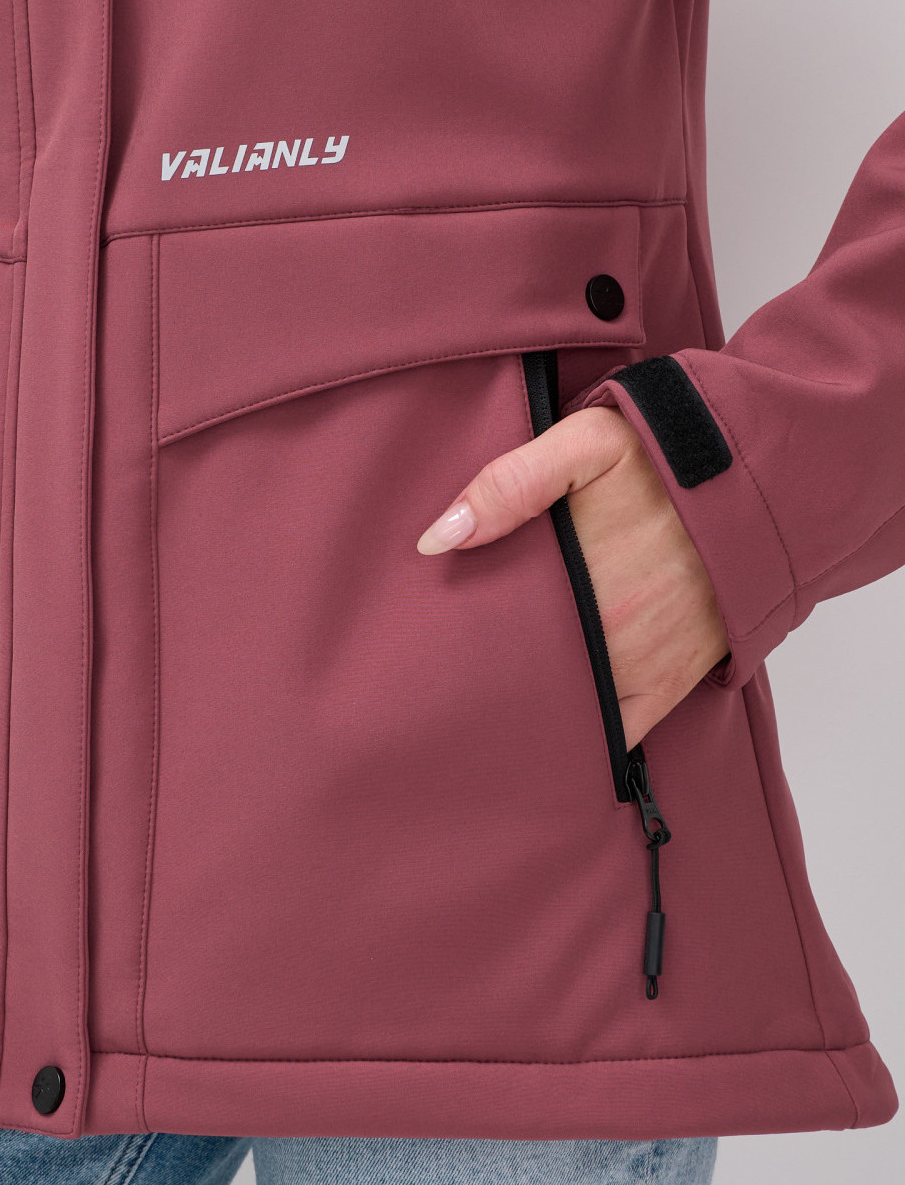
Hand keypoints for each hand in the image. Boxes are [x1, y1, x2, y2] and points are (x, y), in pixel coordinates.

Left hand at [416, 404, 729, 749]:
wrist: (759, 481)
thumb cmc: (665, 458)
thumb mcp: (585, 443)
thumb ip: (510, 482)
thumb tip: (438, 539)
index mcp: (575, 582)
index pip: (494, 637)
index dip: (458, 649)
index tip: (426, 657)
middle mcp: (608, 634)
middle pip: (523, 679)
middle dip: (484, 685)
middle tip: (444, 691)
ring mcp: (641, 664)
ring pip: (565, 712)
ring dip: (528, 714)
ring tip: (485, 717)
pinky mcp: (669, 682)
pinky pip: (617, 732)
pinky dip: (586, 739)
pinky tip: (551, 741)